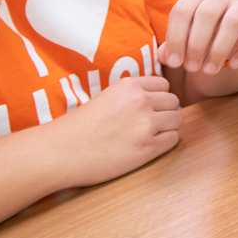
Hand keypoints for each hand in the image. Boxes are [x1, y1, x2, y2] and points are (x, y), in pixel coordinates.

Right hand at [44, 76, 180, 188]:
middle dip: (165, 113)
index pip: (164, 86)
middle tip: (150, 126)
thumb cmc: (79, 128)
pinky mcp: (147, 148)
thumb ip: (131, 95)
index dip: (158, 99)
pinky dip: (165, 143)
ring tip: (149, 137)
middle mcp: (141, 101)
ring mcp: (146, 124)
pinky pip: (173, 140)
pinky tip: (148, 147)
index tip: (148, 110)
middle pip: (173, 102)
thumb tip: (157, 101)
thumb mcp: (107, 97)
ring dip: (168, 128)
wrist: (60, 151)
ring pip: (177, 120)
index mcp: (129, 86)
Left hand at [158, 0, 237, 74]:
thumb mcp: (184, 40)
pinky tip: (234, 65)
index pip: (182, 10)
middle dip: (197, 45)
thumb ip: (172, 47)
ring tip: (209, 69)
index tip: (174, 63)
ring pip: (233, 21)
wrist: (230, 41)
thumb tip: (165, 56)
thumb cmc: (202, 38)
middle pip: (207, 14)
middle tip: (192, 68)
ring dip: (219, 49)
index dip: (176, 38)